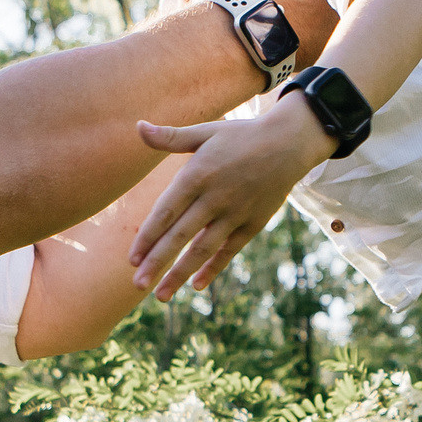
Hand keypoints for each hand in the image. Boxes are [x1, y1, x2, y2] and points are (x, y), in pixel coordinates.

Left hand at [129, 95, 337, 298]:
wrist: (288, 143)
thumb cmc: (240, 136)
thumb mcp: (205, 131)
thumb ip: (170, 137)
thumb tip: (138, 127)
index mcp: (197, 174)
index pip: (166, 211)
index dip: (148, 236)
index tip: (132, 259)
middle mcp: (215, 197)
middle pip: (181, 235)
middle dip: (158, 262)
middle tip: (137, 285)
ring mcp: (235, 212)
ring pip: (203, 248)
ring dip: (181, 273)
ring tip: (161, 295)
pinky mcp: (253, 223)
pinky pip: (230, 250)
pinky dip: (213, 267)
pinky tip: (197, 284)